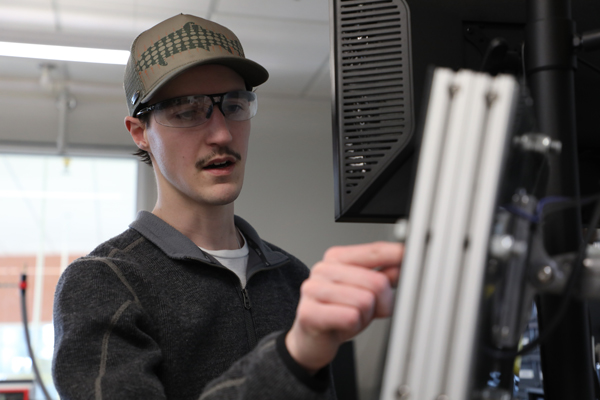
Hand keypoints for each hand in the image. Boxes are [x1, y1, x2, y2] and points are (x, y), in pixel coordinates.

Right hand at [285, 241, 402, 373]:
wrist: (310, 339)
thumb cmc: (336, 313)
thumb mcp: (363, 292)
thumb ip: (383, 276)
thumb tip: (403, 264)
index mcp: (336, 258)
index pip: (374, 251)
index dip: (396, 255)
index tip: (410, 256)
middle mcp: (323, 269)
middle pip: (375, 281)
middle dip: (381, 302)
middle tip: (370, 310)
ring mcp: (313, 290)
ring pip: (365, 301)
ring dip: (365, 316)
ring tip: (352, 317)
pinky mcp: (309, 312)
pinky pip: (350, 317)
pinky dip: (354, 326)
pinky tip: (343, 325)